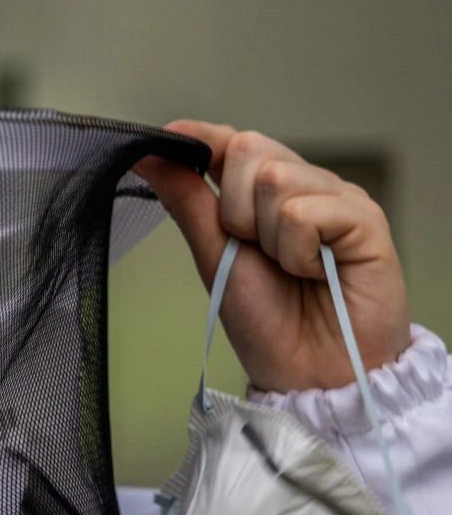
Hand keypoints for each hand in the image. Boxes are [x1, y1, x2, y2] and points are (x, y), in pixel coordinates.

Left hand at [133, 122, 410, 392]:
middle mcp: (305, 187)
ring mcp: (338, 199)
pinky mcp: (366, 219)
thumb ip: (188, 201)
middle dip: (235, 209)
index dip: (203, 138)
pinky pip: (307, 211)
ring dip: (268, 236)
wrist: (309, 375)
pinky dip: (298, 251)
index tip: (172, 138)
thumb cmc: (268, 323)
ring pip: (276, 178)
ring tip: (291, 270)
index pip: (233, 142)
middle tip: (257, 253)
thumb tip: (148, 154)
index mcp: (266, 195)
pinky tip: (317, 274)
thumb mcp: (214, 255)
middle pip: (250, 149)